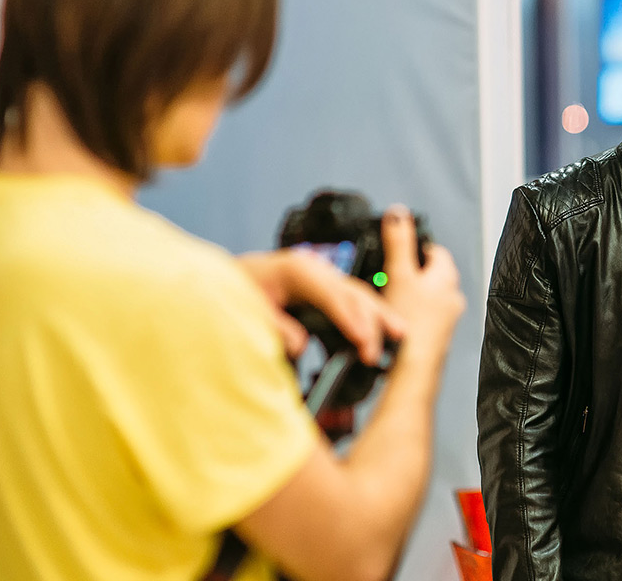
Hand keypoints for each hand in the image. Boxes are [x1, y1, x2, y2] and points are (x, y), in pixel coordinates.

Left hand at [238, 249, 406, 364]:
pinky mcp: (323, 292)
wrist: (223, 282)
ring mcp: (322, 279)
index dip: (349, 319)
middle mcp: (315, 270)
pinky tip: (379, 334)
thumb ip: (275, 327)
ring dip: (379, 317)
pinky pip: (351, 303)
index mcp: (296, 269)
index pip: (332, 294)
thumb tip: (300, 346)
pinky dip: (367, 318)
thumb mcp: (248, 309)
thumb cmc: (234, 292)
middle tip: (377, 353)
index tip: (362, 342)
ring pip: (359, 296)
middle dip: (372, 321)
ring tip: (399, 336)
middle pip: (353, 292)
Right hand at [378, 206, 465, 363]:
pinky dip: (412, 313)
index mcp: (447, 277)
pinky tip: (396, 320)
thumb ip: (399, 242)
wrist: (413, 367)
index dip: (417, 246)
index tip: (401, 249)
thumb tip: (398, 213)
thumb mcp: (399, 274)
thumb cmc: (410, 323)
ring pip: (429, 296)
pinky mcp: (438, 336)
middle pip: (433, 273)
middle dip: (413, 271)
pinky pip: (426, 316)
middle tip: (391, 274)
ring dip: (412, 293)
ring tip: (390, 297)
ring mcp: (447, 318)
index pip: (436, 250)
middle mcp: (453, 296)